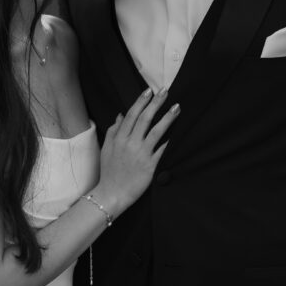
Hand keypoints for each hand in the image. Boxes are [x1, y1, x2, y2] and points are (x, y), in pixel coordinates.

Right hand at [96, 88, 178, 212]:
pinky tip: (179, 133)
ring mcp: (141, 155)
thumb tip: (121, 115)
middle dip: (155, 103)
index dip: (140, 102)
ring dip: (167, 118)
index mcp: (119, 139)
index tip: (148, 91)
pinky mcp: (150, 166)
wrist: (112, 194)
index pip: (131, 115)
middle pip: (144, 119)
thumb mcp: (106, 149)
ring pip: (156, 132)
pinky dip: (170, 141)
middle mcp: (130, 144)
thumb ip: (113, 131)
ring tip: (177, 107)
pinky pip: (162, 151)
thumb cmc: (109, 172)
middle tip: (165, 91)